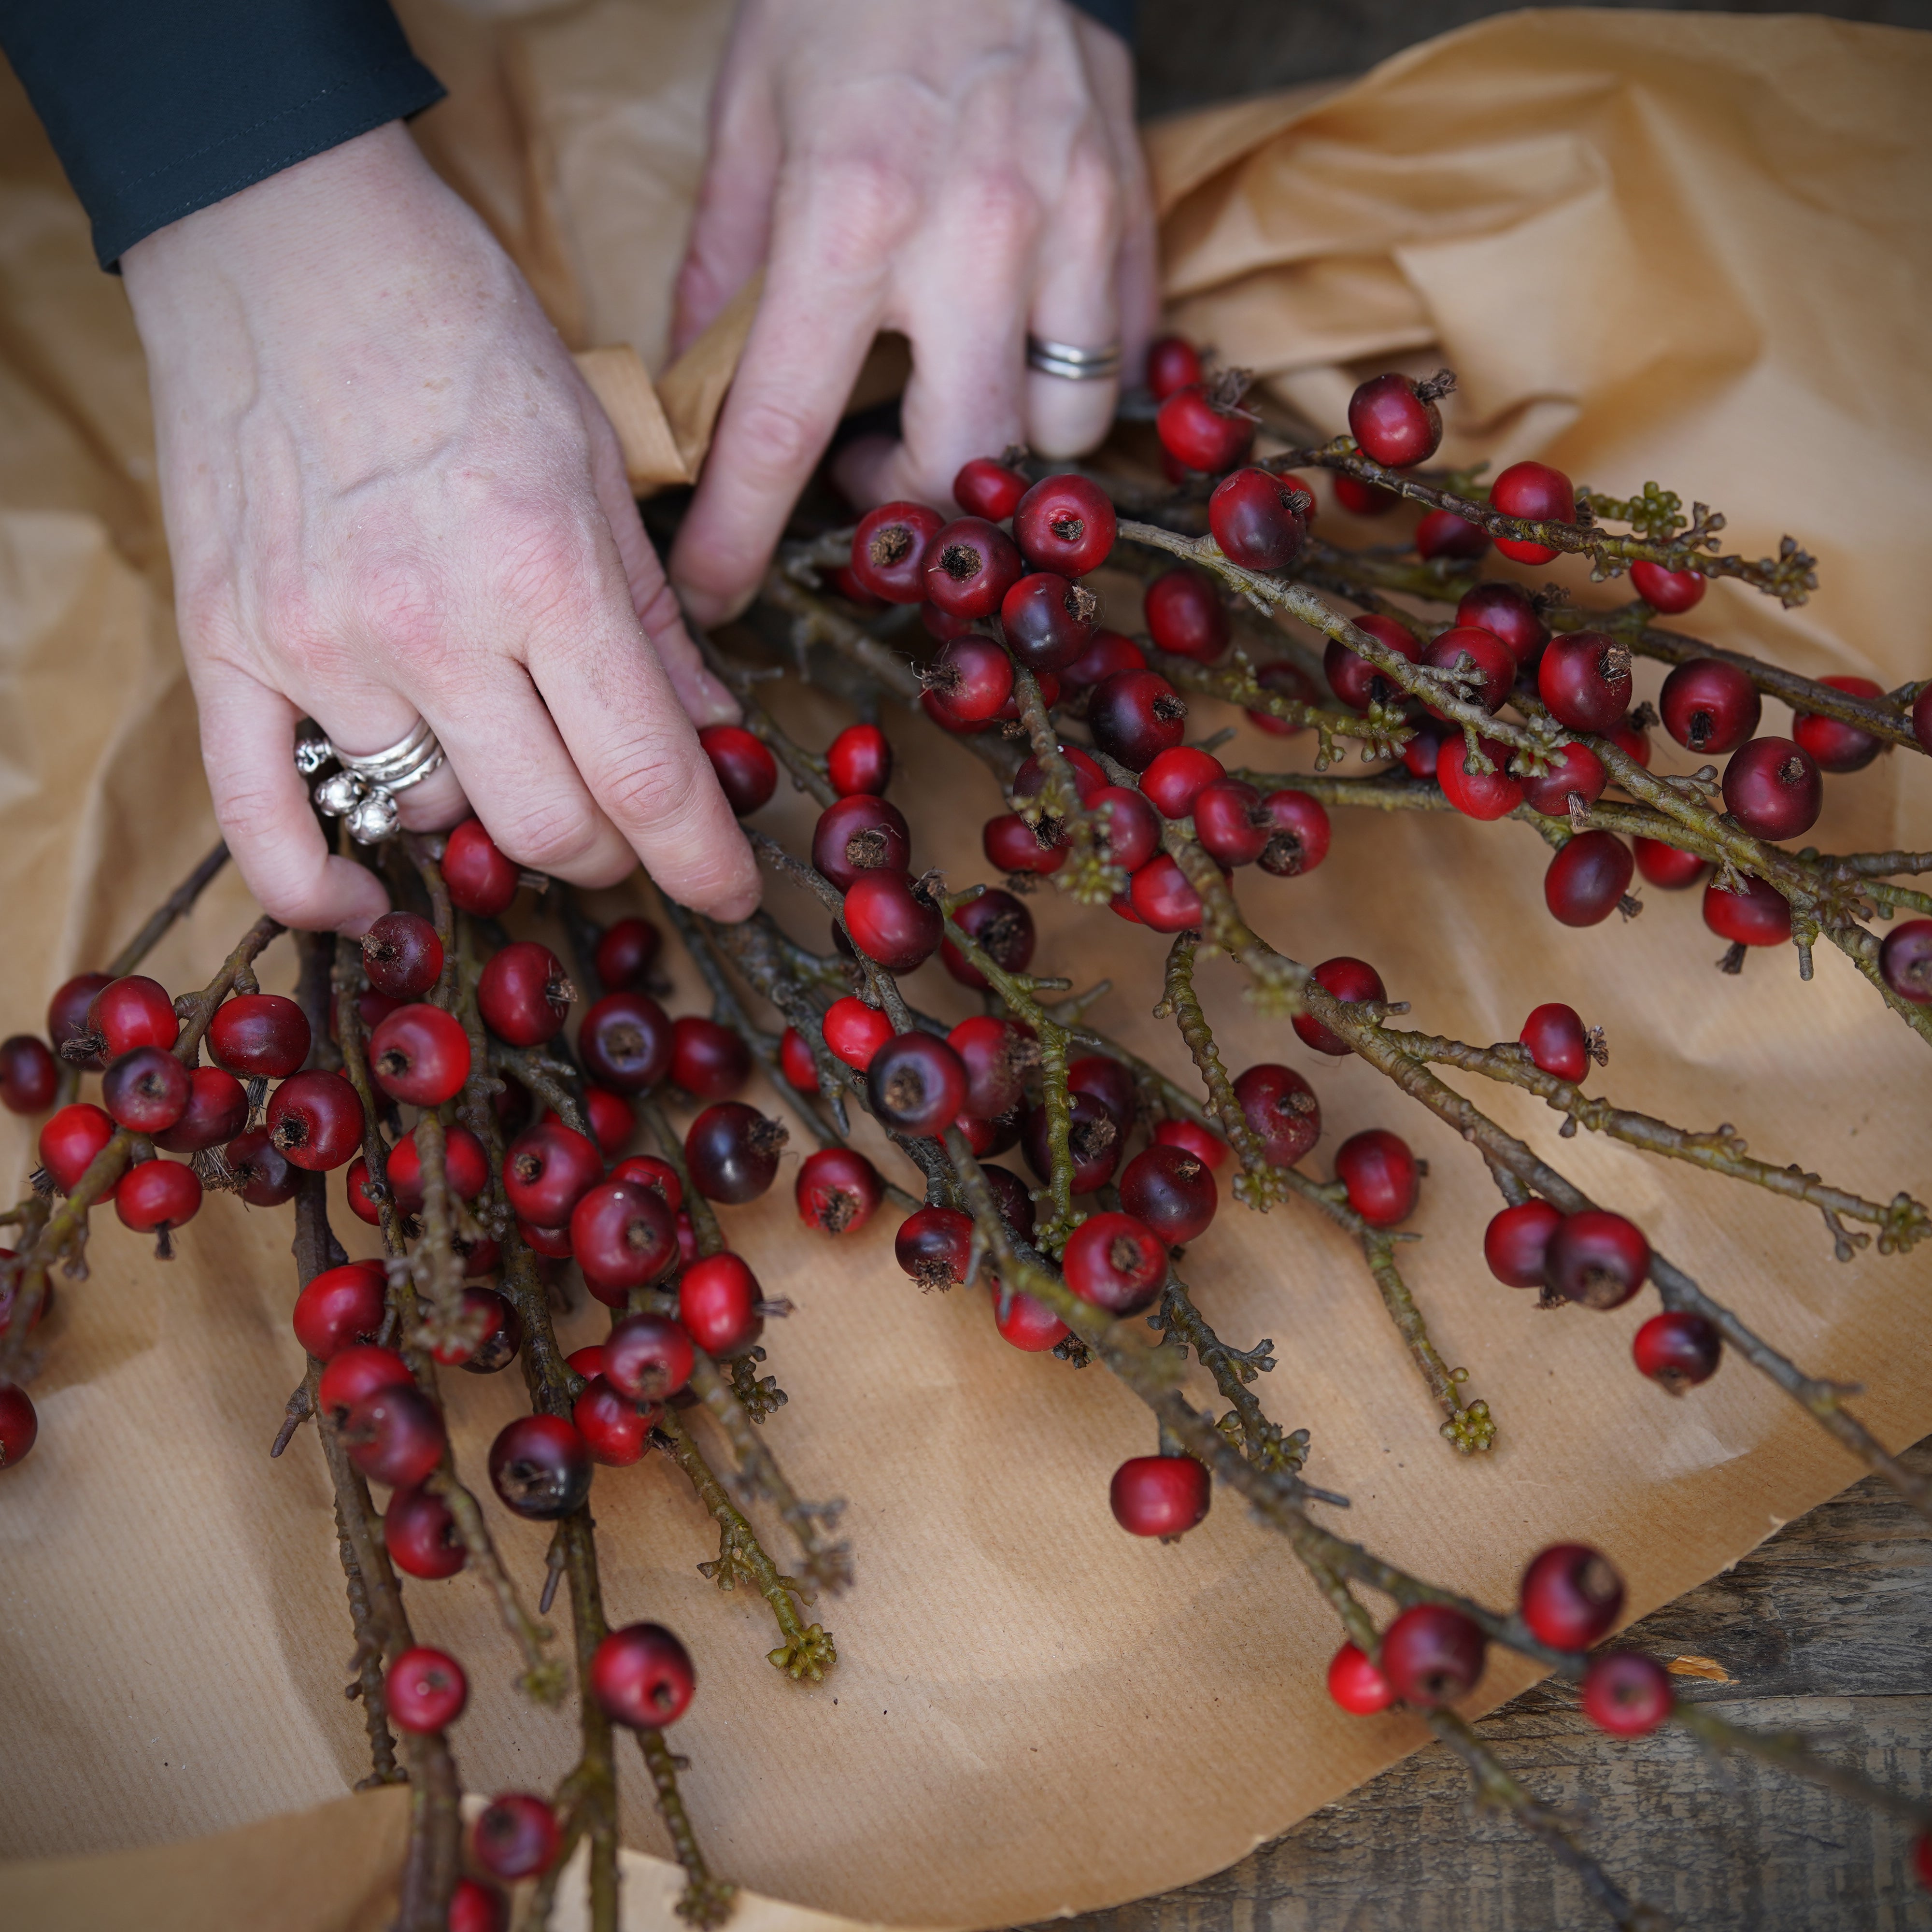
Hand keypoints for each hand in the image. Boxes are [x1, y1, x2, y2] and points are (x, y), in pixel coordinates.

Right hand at [123, 122, 760, 933]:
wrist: (285, 239)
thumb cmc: (460, 332)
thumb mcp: (597, 459)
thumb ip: (653, 613)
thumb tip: (708, 731)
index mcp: (545, 570)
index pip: (647, 776)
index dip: (703, 859)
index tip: (730, 891)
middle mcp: (431, 624)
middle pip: (548, 827)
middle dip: (609, 849)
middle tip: (623, 818)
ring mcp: (316, 643)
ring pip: (429, 819)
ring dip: (486, 818)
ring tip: (499, 753)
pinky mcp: (224, 647)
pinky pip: (261, 822)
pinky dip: (318, 891)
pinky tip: (368, 905)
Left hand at [667, 0, 1156, 625]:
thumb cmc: (840, 0)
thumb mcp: (746, 123)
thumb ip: (725, 274)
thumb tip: (702, 397)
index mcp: (849, 214)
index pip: (784, 424)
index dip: (741, 533)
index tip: (714, 599)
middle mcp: (974, 234)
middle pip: (963, 463)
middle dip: (913, 507)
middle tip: (872, 473)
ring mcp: (1070, 221)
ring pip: (1062, 430)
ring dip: (1003, 452)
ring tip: (953, 402)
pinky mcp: (1129, 208)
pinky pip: (1120, 354)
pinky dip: (1070, 380)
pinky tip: (1022, 343)